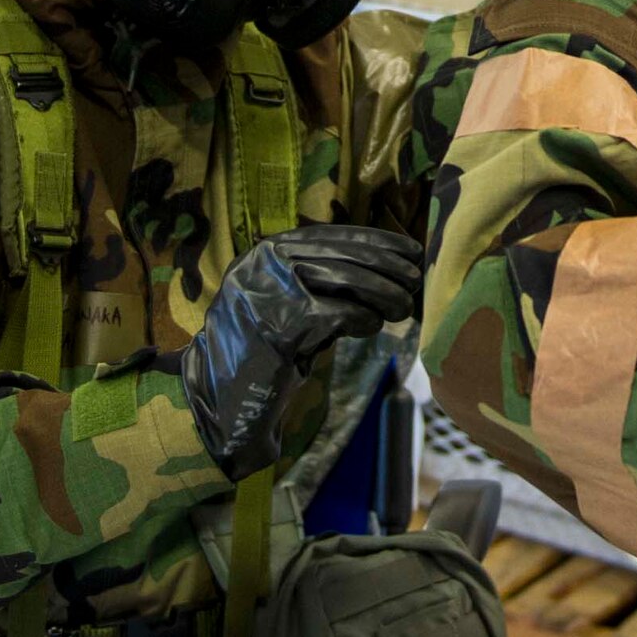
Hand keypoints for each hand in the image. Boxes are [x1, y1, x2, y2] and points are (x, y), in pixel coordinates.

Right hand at [181, 225, 422, 482]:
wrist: (219, 400)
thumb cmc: (262, 353)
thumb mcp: (288, 303)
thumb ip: (323, 282)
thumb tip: (385, 267)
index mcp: (265, 254)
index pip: (330, 236)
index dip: (375, 241)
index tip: (410, 250)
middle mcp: (262, 264)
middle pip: (342, 256)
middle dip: (387, 268)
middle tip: (416, 281)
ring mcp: (268, 291)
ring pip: (344, 280)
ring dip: (383, 294)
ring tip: (402, 308)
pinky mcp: (279, 323)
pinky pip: (337, 314)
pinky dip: (362, 320)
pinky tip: (371, 327)